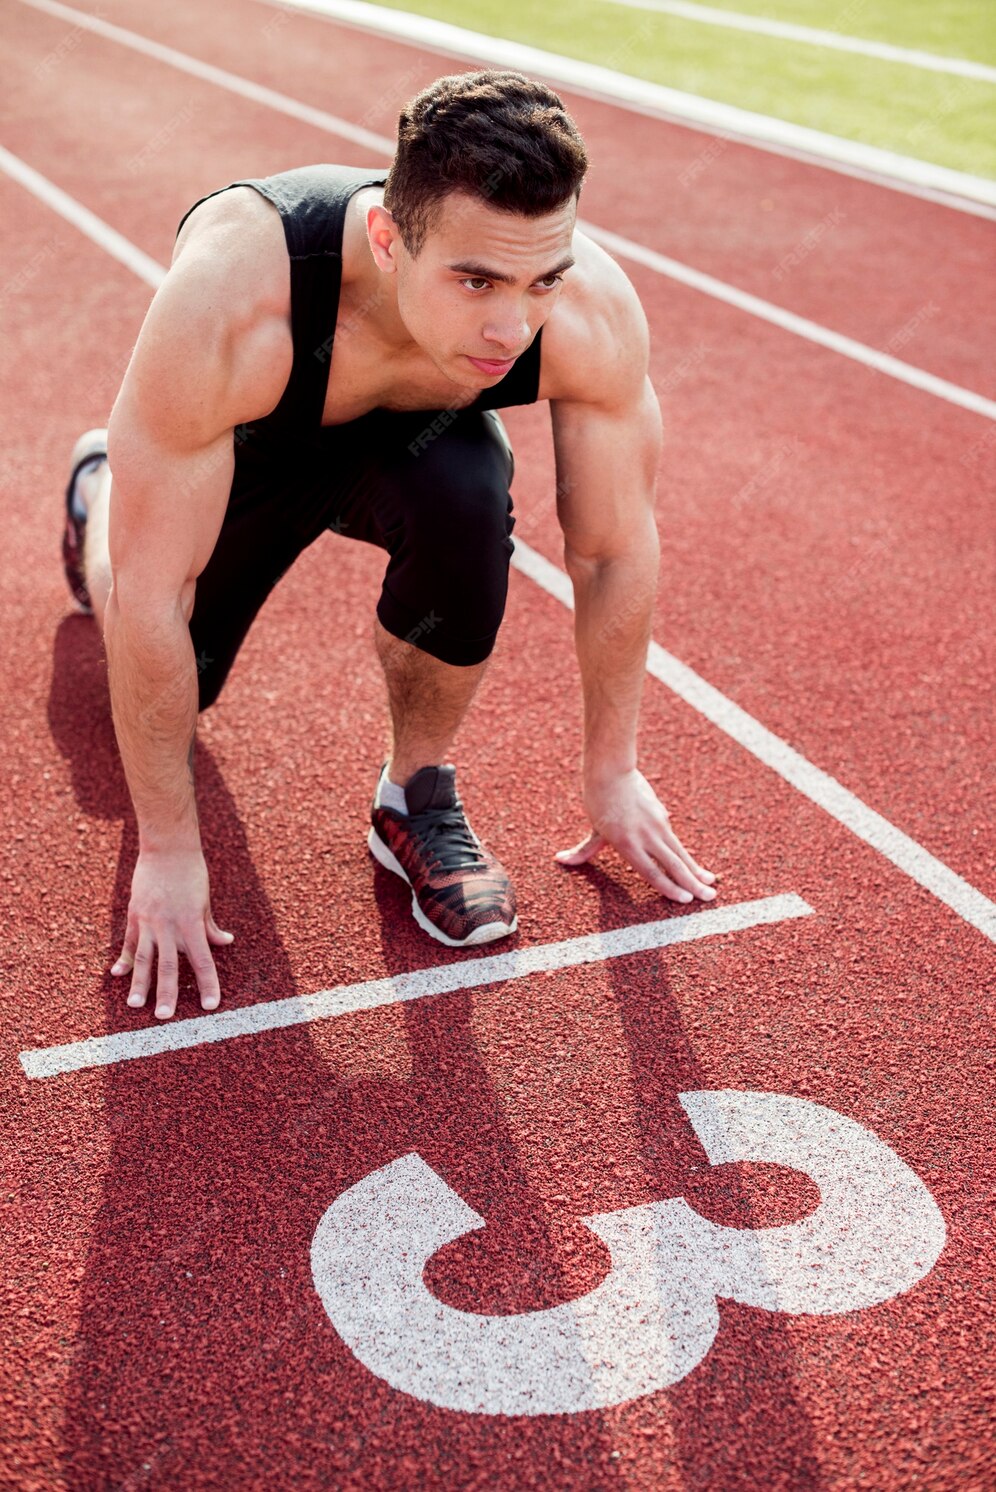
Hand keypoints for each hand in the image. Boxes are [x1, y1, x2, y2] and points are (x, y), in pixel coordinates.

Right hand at [110, 847, 234, 1018]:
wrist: (167, 848)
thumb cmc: (192, 872)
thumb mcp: (205, 900)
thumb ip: (210, 925)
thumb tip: (225, 942)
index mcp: (191, 924)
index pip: (202, 961)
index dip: (208, 984)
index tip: (211, 1006)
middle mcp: (169, 926)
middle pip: (168, 966)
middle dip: (166, 993)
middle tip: (164, 1017)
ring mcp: (149, 921)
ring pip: (144, 958)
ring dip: (139, 984)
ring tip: (135, 1006)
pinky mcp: (135, 915)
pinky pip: (130, 942)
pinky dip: (124, 959)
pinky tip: (117, 975)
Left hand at [555, 768, 716, 903]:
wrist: (611, 771)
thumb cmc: (598, 801)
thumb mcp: (594, 829)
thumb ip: (584, 850)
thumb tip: (560, 860)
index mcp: (626, 843)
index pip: (651, 871)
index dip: (667, 887)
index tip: (684, 899)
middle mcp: (645, 836)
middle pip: (673, 865)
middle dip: (692, 883)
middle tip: (709, 898)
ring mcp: (657, 825)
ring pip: (680, 853)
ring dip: (696, 871)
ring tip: (712, 885)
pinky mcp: (662, 816)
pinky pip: (676, 843)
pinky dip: (687, 857)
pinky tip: (697, 869)